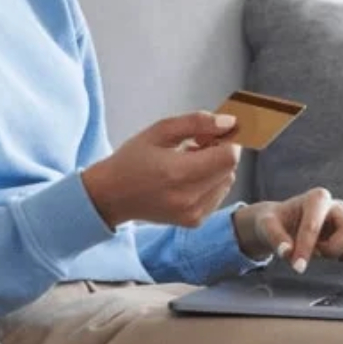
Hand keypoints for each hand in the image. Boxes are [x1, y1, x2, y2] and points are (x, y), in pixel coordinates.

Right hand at [82, 112, 239, 228]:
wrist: (112, 195)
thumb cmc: (132, 159)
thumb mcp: (159, 131)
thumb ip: (196, 122)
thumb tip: (229, 122)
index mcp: (179, 173)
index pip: (229, 156)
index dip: (225, 140)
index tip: (208, 134)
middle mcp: (190, 198)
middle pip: (230, 169)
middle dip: (219, 152)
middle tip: (194, 145)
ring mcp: (194, 213)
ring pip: (227, 182)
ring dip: (215, 168)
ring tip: (188, 162)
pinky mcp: (195, 221)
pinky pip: (218, 195)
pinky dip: (209, 183)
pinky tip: (187, 178)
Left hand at [232, 187, 342, 271]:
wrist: (284, 223)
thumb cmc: (275, 222)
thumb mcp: (267, 226)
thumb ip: (275, 238)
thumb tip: (287, 252)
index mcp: (316, 198)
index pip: (316, 225)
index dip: (306, 248)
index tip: (298, 266)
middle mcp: (338, 206)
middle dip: (334, 250)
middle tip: (317, 254)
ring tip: (329, 256)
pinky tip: (342, 260)